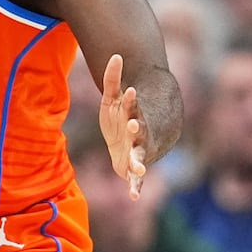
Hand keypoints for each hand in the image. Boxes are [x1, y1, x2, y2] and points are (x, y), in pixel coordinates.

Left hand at [99, 53, 146, 198]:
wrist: (131, 139)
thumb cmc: (121, 116)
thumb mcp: (111, 98)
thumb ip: (112, 78)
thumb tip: (114, 55)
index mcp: (133, 116)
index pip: (134, 106)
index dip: (132, 100)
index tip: (130, 90)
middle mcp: (139, 135)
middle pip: (139, 132)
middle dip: (137, 130)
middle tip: (133, 126)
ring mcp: (138, 152)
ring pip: (140, 158)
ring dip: (139, 163)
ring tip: (138, 169)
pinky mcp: (134, 168)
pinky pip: (136, 181)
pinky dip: (135, 188)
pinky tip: (133, 197)